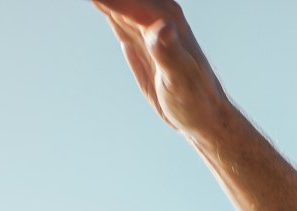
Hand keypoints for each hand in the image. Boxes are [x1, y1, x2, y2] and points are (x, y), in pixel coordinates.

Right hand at [94, 2, 231, 139]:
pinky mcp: (133, 33)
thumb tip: (162, 29)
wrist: (201, 114)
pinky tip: (95, 1)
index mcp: (161, 17)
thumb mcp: (181, 79)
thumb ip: (169, 53)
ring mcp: (140, 21)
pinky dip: (99, 1)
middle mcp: (151, 11)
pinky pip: (110, 8)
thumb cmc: (195, 100)